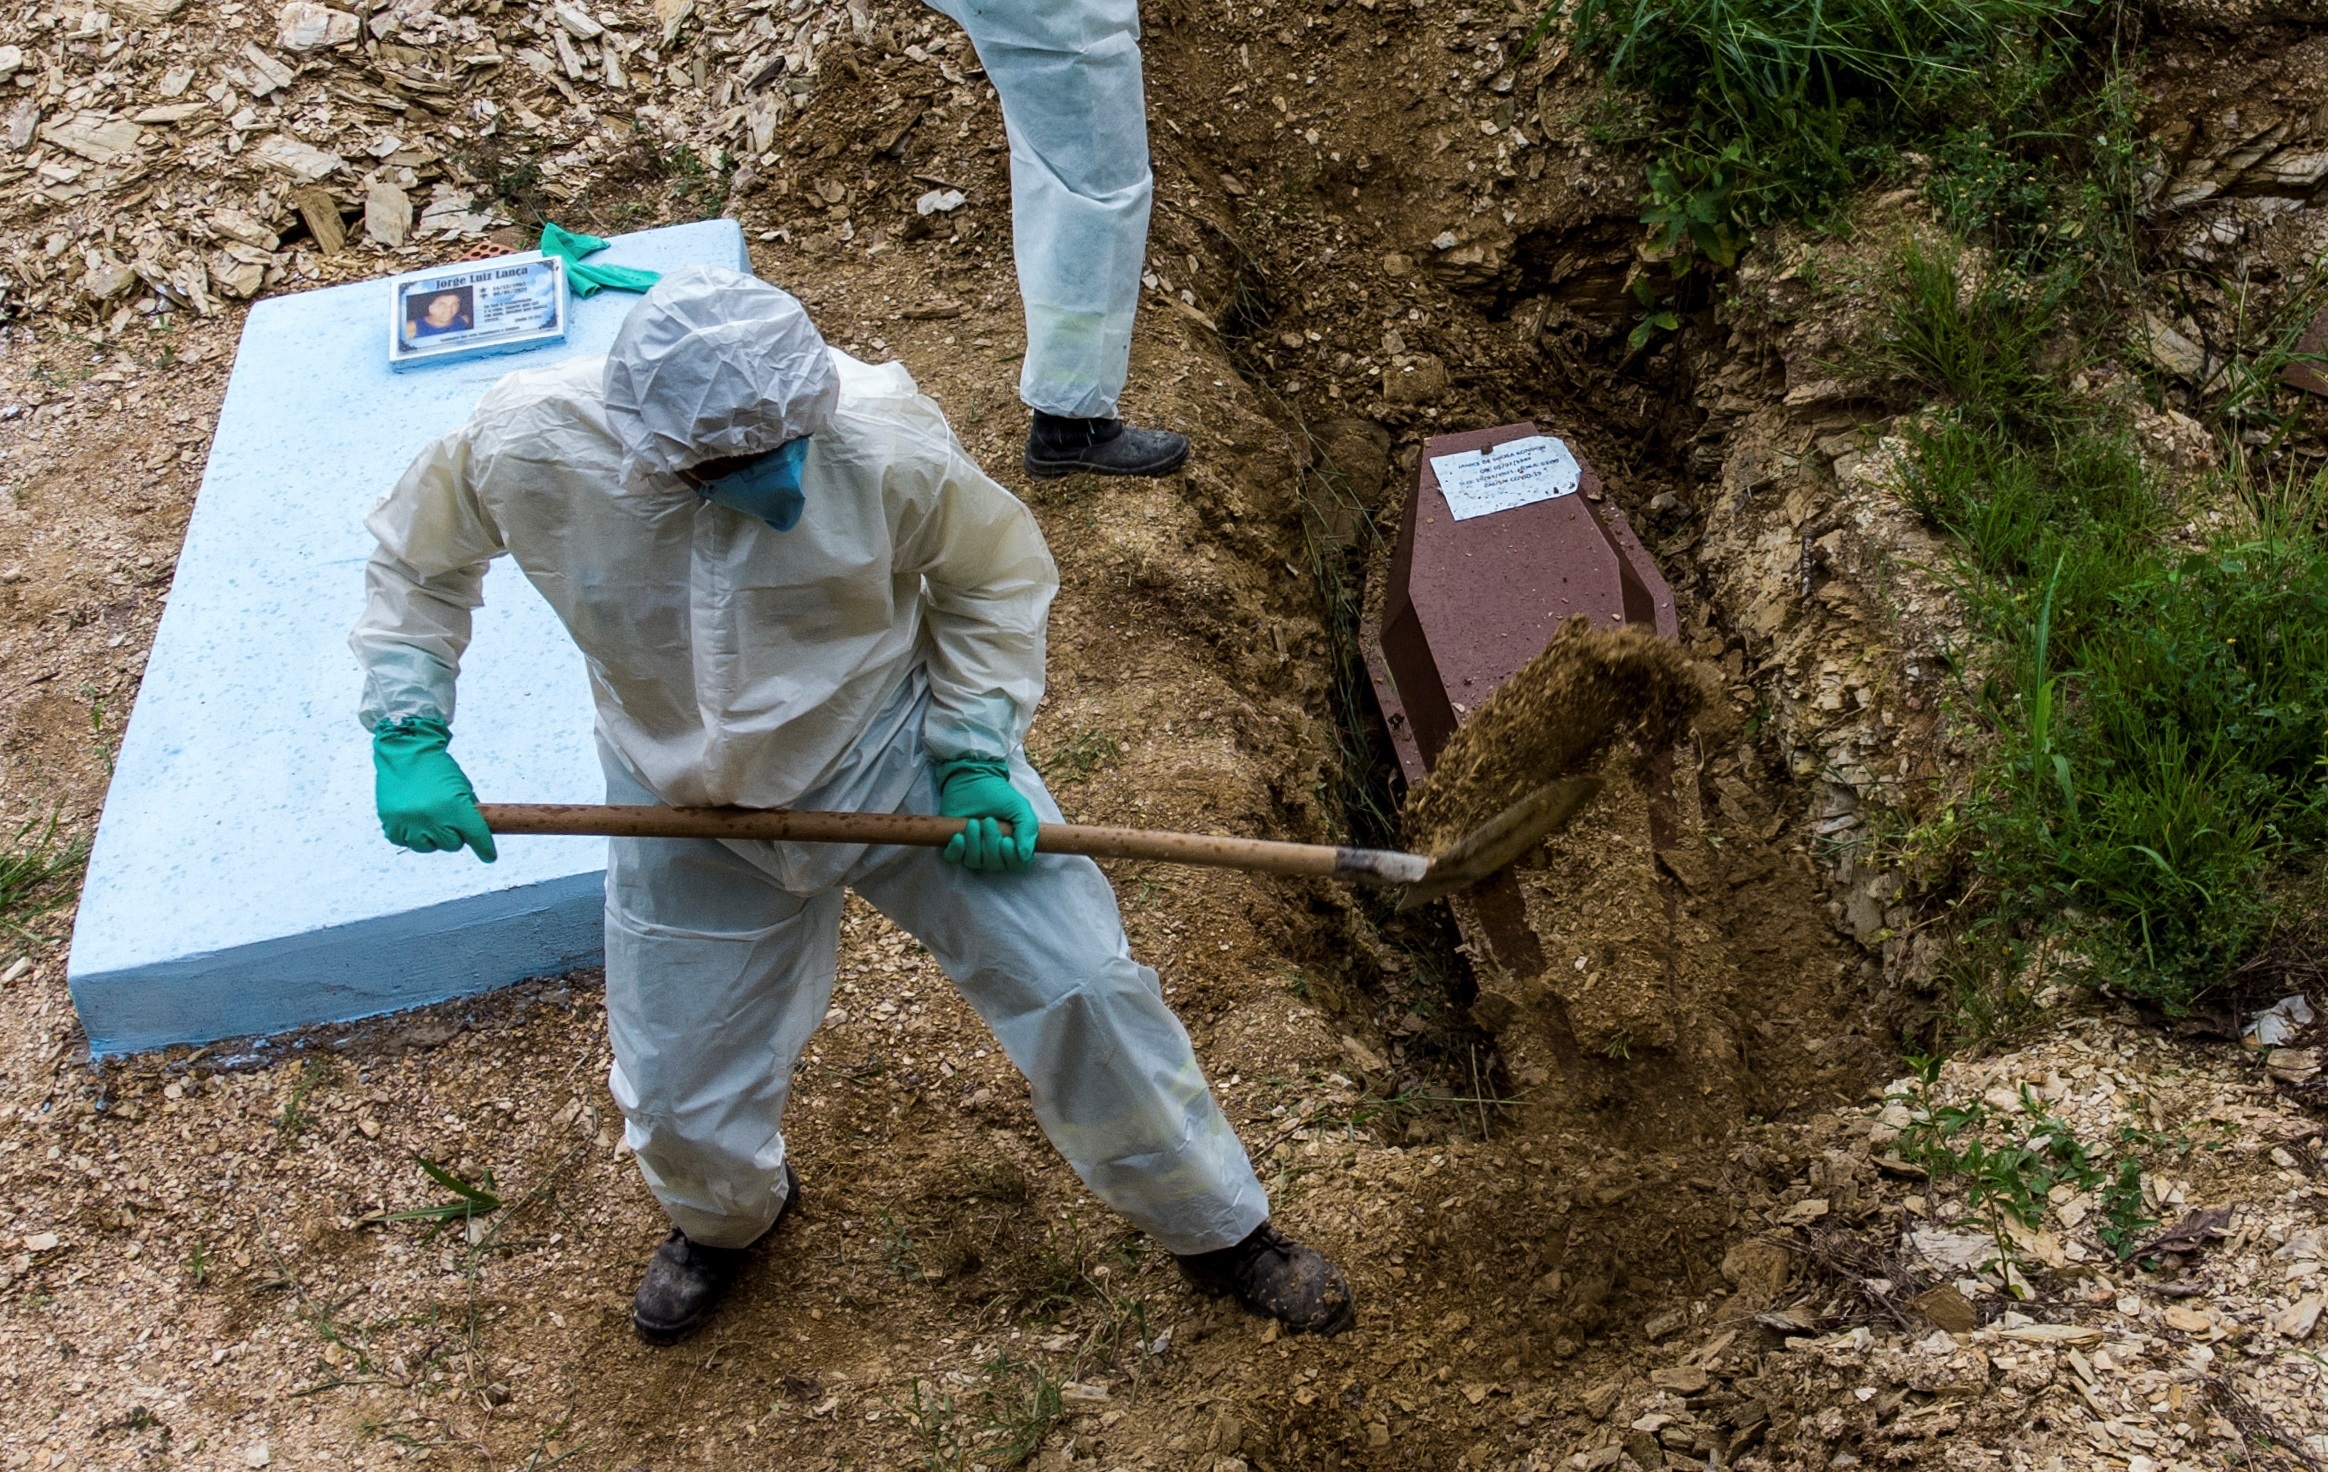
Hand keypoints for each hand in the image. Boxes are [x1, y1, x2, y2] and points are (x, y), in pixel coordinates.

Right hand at [372, 716, 497, 861]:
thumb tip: (475, 837)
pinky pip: (406, 842)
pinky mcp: (391, 824)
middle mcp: (431, 817)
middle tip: (449, 819)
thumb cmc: (437, 768)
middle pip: (453, 844)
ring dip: (432, 837)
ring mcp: (409, 823)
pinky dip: (412, 834)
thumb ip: (469, 812)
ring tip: (429, 817)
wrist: (405, 751)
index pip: (475, 836)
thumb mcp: (461, 787)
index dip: (485, 848)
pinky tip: (413, 819)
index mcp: (454, 806)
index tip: (489, 855)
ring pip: (429, 846)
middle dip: (455, 834)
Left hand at [935, 758, 1036, 873]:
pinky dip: (957, 850)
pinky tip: (959, 836)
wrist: (973, 779)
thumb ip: (1028, 829)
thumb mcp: (1019, 807)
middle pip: (995, 864)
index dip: (1011, 857)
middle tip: (988, 821)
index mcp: (1014, 846)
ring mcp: (974, 851)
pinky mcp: (955, 846)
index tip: (1006, 840)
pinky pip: (955, 858)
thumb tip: (1025, 854)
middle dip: (991, 843)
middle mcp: (995, 853)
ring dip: (974, 843)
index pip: (1017, 865)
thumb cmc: (999, 794)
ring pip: (975, 862)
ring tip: (973, 823)